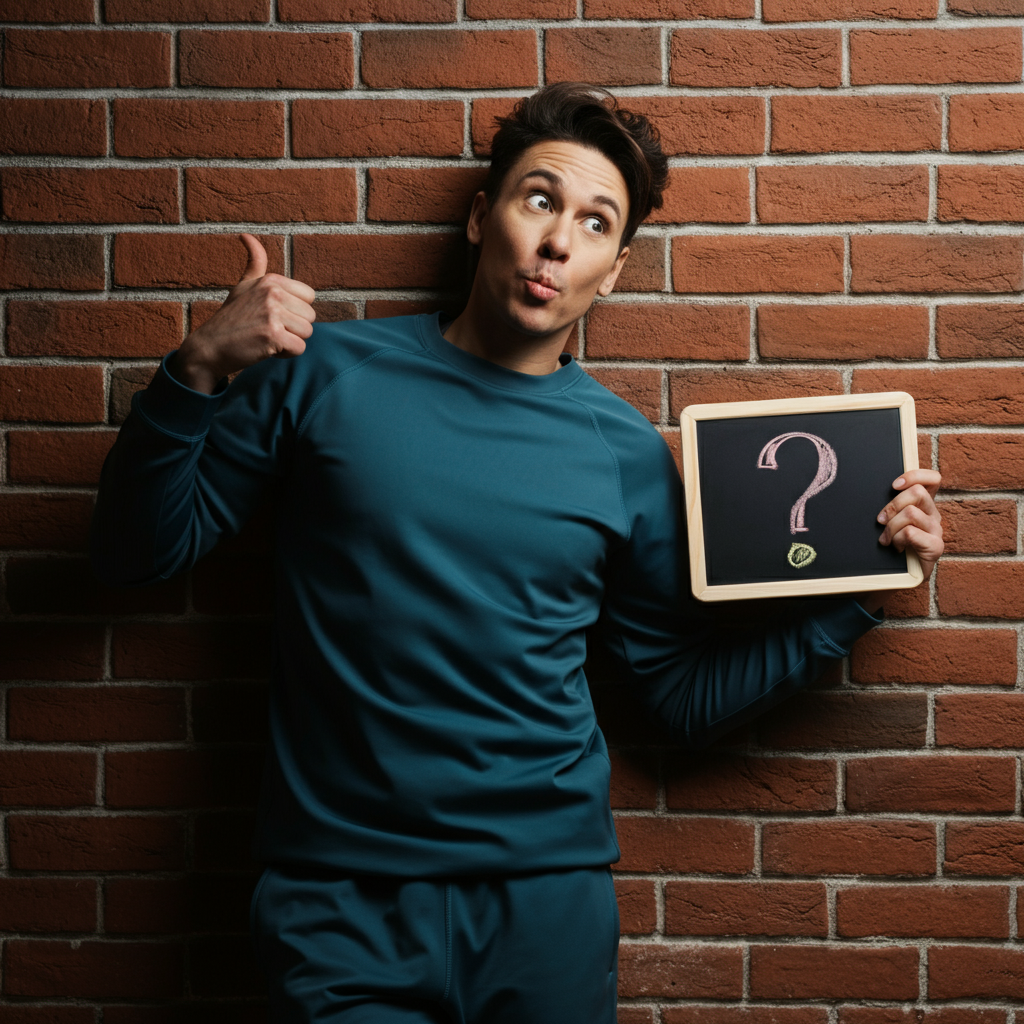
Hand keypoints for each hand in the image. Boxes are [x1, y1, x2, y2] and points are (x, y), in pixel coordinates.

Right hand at [172, 234, 315, 393]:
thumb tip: (246, 235)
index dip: (295, 311)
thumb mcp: (243, 286)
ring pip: (307, 333)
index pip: (309, 297)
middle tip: (268, 329)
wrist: (210, 347)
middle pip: (310, 317)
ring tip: (267, 338)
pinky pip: (299, 348)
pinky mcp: (273, 334)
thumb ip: (255, 263)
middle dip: (294, 328)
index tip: (273, 316)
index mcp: (271, 280)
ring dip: (290, 341)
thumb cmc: (231, 318)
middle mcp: (273, 292)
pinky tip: (267, 348)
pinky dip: (286, 354)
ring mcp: (272, 312)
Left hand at [857, 469, 942, 614]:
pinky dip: (898, 539)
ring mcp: (936, 531)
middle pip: (918, 493)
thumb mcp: (886, 521)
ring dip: (892, 526)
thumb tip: (868, 486)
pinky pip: (913, 532)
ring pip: (912, 513)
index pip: (932, 479)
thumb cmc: (886, 546)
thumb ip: (887, 505)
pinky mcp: (935, 547)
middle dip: (893, 505)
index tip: (894, 485)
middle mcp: (932, 515)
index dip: (915, 476)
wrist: (891, 577)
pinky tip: (896, 548)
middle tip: (880, 520)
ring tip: (886, 539)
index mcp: (923, 504)